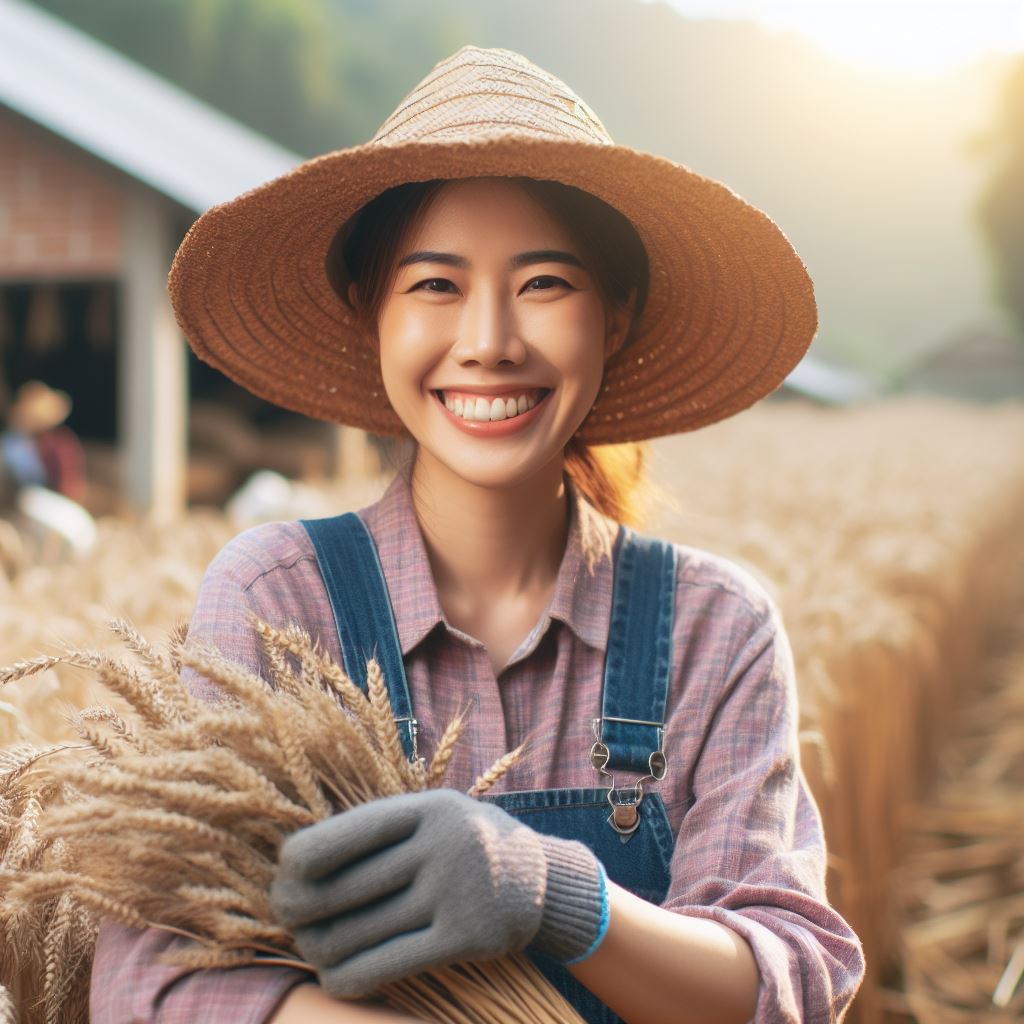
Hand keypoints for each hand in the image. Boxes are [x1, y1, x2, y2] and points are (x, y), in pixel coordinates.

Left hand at [269, 789, 607, 997]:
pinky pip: (388, 964)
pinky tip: (335, 978)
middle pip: (341, 889)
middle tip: (290, 919)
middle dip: (301, 911)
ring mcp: (457, 890)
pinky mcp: (468, 937)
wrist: (543, 879)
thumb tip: (291, 865)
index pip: (342, 835)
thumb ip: (377, 830)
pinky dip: (350, 977)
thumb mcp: (431, 815)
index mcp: (426, 807)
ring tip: (313, 946)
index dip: (299, 863)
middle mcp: (442, 843)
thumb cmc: (464, 843)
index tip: (285, 878)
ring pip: (359, 932)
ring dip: (321, 946)